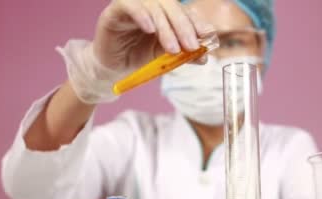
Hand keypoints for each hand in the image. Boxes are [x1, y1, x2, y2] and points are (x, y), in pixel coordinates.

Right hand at [92, 0, 215, 72]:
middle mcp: (149, 5)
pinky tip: (150, 30)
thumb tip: (205, 57)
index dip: (197, 22)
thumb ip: (183, 54)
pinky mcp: (114, 11)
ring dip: (166, 27)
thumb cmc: (138, 58)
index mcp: (164, 12)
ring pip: (153, 6)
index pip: (183, 11)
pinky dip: (141, 15)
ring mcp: (132, 6)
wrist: (113, 70)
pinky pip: (129, 5)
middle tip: (191, 45)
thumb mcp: (165, 56)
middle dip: (183, 26)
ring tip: (173, 48)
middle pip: (170, 6)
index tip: (207, 35)